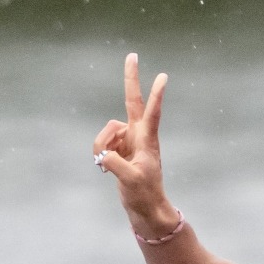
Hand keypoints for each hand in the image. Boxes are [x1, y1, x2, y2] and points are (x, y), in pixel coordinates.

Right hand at [92, 53, 176, 237]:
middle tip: (132, 55)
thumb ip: (115, 164)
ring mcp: (128, 140)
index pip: (153, 113)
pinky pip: (102, 143)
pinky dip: (99, 153)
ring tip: (105, 165)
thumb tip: (103, 153)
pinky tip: (105, 169)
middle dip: (130, 79)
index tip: (163, 77)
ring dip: (101, 144)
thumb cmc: (144, 194)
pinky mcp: (119, 149)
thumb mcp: (130, 181)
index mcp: (147, 140)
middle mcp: (138, 135)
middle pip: (132, 101)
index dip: (156, 95)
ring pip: (107, 130)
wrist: (144, 208)